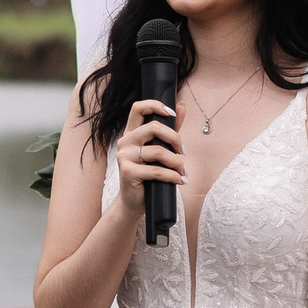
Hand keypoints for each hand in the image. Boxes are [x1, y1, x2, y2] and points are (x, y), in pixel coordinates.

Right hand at [112, 100, 183, 217]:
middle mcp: (125, 142)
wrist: (134, 202)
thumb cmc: (148, 175)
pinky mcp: (128, 172)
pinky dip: (172, 176)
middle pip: (153, 127)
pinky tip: (179, 180)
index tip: (171, 113)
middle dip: (174, 138)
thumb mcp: (160, 149)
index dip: (155, 105)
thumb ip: (170, 129)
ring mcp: (124, 157)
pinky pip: (157, 170)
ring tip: (182, 172)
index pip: (138, 108)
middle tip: (182, 152)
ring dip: (176, 162)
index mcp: (132, 133)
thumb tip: (182, 106)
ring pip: (158, 151)